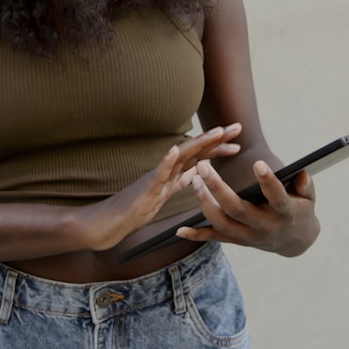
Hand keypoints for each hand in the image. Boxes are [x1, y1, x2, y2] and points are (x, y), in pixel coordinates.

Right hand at [75, 124, 242, 250]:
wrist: (110, 221)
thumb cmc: (135, 209)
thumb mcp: (164, 195)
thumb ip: (179, 182)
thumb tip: (196, 172)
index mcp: (173, 173)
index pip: (200, 157)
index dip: (217, 148)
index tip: (236, 141)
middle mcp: (166, 170)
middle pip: (195, 150)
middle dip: (217, 139)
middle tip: (238, 127)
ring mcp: (156, 177)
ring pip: (181, 156)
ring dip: (200, 144)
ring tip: (216, 133)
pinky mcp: (146, 188)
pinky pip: (158, 173)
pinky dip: (167, 160)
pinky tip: (176, 150)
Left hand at [176, 160, 319, 256]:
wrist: (294, 241)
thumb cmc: (300, 210)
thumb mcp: (308, 198)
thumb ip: (305, 186)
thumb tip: (301, 174)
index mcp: (285, 213)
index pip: (276, 197)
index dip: (268, 182)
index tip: (257, 163)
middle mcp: (264, 226)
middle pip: (238, 209)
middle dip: (218, 189)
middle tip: (203, 167)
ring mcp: (249, 236)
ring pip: (223, 223)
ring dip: (205, 204)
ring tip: (193, 180)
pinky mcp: (237, 240)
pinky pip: (214, 238)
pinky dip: (196, 235)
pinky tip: (180, 229)